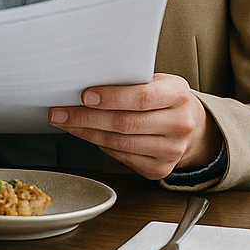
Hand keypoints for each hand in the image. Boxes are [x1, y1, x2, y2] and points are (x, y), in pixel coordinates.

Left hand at [48, 72, 223, 179]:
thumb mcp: (154, 80)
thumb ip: (128, 80)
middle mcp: (179, 124)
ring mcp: (171, 150)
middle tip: (60, 112)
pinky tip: (85, 134)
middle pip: (125, 124)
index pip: (141, 97)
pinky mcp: (160, 169)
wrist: (190, 123)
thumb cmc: (162, 96)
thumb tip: (84, 81)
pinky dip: (98, 145)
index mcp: (178, 95)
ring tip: (65, 122)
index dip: (111, 97)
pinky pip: (121, 157)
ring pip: (119, 143)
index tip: (84, 96)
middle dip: (86, 118)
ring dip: (86, 133)